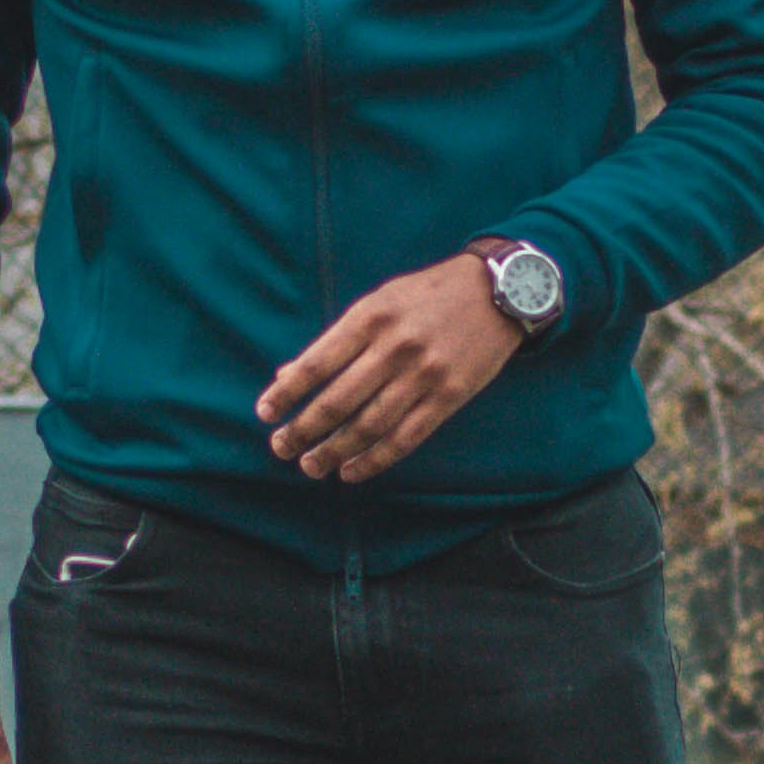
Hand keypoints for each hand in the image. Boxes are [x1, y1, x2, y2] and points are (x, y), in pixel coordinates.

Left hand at [258, 252, 521, 481]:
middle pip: (337, 402)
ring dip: (334, 452)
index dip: (286, 393)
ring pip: (368, 426)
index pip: (315, 364)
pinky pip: (405, 438)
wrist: (497, 292)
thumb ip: (336, 339)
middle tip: (281, 448)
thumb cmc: (428, 295)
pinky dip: (374, 460)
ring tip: (311, 465)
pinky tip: (351, 471)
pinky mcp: (450, 397)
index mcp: (370, 318)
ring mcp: (424, 375)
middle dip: (302, 431)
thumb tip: (288, 375)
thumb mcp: (379, 302)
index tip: (265, 413)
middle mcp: (395, 347)